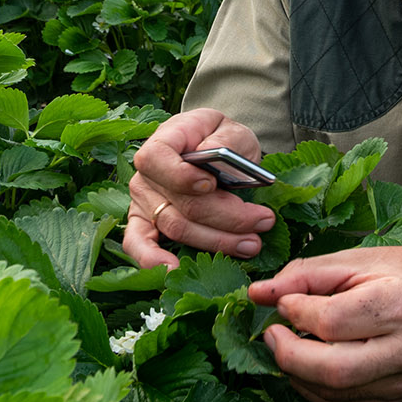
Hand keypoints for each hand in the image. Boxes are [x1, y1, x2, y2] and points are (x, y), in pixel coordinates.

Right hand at [125, 109, 274, 269]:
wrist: (218, 151)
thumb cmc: (224, 140)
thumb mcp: (233, 130)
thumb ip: (225, 141)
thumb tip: (213, 159)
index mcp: (164, 140)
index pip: (158, 158)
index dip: (182, 176)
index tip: (212, 184)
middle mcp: (147, 174)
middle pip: (181, 204)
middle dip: (226, 218)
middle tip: (264, 221)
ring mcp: (144, 202)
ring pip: (177, 228)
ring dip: (217, 240)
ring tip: (253, 243)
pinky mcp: (145, 224)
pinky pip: (138, 245)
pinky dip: (152, 260)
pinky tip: (174, 271)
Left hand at [250, 246, 401, 401]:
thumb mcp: (354, 260)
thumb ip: (304, 275)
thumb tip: (257, 294)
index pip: (333, 321)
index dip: (296, 312)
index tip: (282, 301)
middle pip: (333, 369)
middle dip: (289, 356)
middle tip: (272, 335)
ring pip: (336, 393)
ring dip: (299, 374)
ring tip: (289, 347)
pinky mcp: (401, 399)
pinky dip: (318, 389)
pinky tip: (310, 366)